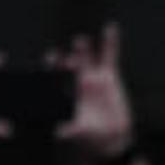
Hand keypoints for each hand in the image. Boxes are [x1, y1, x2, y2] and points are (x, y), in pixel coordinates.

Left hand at [52, 23, 132, 158]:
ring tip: (79, 41)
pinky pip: (110, 54)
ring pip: (86, 56)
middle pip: (69, 63)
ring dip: (82, 48)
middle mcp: (75, 80)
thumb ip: (70, 130)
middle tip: (65, 57)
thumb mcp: (80, 132)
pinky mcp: (109, 76)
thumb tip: (59, 133)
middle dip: (66, 58)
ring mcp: (92, 76)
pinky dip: (110, 41)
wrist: (112, 136)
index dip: (52, 66)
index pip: (56, 74)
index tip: (51, 60)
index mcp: (65, 91)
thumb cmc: (91, 135)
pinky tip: (110, 28)